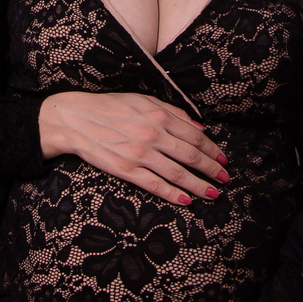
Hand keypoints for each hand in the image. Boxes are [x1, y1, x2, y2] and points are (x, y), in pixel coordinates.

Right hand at [38, 89, 229, 205]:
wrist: (77, 119)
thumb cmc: (110, 107)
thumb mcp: (143, 100)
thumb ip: (173, 112)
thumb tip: (199, 127)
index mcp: (159, 116)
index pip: (195, 137)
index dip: (212, 150)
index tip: (223, 159)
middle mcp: (153, 135)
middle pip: (191, 157)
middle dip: (212, 170)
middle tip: (226, 179)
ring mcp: (140, 154)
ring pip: (178, 174)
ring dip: (200, 186)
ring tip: (214, 193)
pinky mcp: (126, 170)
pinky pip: (156, 185)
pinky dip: (174, 194)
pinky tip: (187, 200)